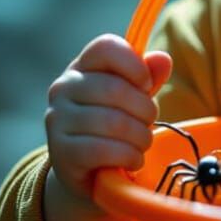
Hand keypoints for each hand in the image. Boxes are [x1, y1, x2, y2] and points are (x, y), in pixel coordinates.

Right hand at [45, 34, 172, 201]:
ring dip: (140, 138)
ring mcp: (57, 120)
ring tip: (142, 144)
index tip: (147, 86)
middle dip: (145, 110)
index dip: (135, 65)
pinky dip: (129, 157)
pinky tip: (132, 161)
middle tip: (149, 124)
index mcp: (81, 67)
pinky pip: (104, 150)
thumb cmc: (116, 128)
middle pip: (115, 88)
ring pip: (113, 122)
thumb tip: (163, 59)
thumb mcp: (134, 99)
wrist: (89, 173)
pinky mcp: (61, 152)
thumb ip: (148, 78)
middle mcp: (63, 88)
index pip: (106, 47)